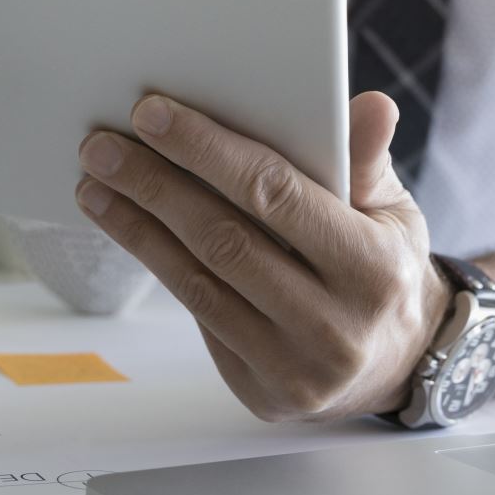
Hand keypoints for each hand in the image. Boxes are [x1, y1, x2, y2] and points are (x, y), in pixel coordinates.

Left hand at [74, 91, 453, 421]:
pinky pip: (199, 315)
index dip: (209, 152)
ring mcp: (294, 366)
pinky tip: (129, 227)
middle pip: (224, 240)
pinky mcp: (260, 390)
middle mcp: (334, 325)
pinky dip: (159, 265)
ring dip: (138, 227)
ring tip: (96, 184)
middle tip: (102, 146)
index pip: (278, 197)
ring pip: (198, 283)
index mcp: (373, 269)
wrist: (398, 364)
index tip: (152, 114)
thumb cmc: (386, 268)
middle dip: (155, 186)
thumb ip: (368, 160)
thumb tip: (372, 105)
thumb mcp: (393, 212)